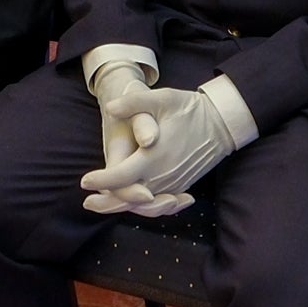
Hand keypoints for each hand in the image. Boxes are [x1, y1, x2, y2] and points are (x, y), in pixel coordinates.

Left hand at [81, 84, 247, 215]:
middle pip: (129, 199)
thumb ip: (135, 102)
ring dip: (123, 207)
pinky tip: (132, 205)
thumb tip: (110, 108)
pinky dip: (144, 208)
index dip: (101, 180)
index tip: (85, 181)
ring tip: (105, 204)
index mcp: (154, 156)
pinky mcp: (181, 186)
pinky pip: (159, 204)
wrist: (223, 124)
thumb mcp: (163, 98)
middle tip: (88, 201)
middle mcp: (163, 175)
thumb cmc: (190, 109)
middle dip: (107, 202)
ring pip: (144, 206)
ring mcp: (173, 183)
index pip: (121, 177)